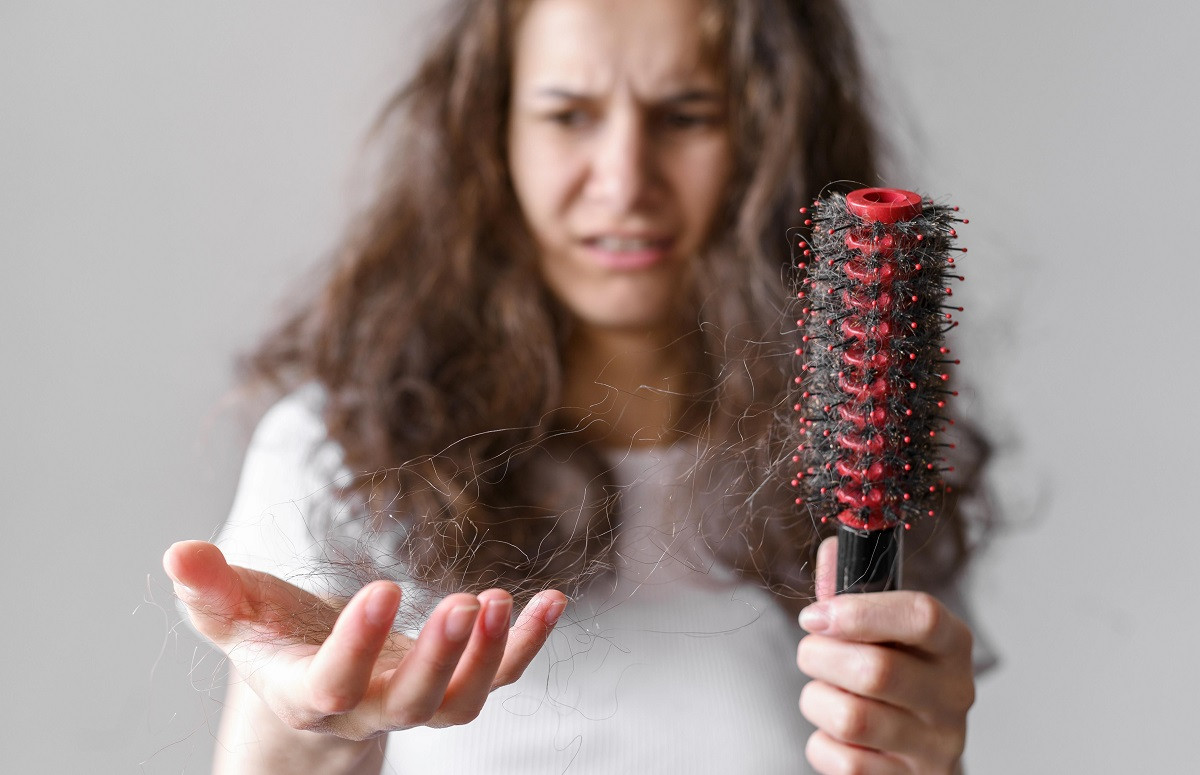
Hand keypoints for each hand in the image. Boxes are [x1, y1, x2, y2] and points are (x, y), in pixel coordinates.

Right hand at [163, 540, 565, 740]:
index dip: (358, 646)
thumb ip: (210, 592)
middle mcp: (368, 709)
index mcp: (309, 693)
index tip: (384, 588)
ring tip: (502, 600)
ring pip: (460, 702)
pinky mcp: (454, 684)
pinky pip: (501, 676)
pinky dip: (528, 644)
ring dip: (488, 656)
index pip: (333, 683)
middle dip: (440, 659)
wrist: (315, 682)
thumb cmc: (273, 642)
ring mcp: (417, 702)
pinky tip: (552, 601)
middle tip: (465, 604)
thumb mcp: (236, 616)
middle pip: (411, 704)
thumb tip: (177, 553)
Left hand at [796, 537, 974, 773]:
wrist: (918, 755)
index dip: (861, 612)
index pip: (922, 617)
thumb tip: (832, 547)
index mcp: (952, 645)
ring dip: (817, 701)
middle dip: (820, 657)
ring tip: (823, 694)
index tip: (816, 614)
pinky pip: (844, 762)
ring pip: (852, 719)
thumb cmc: (895, 679)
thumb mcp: (883, 631)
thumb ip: (853, 591)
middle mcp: (954, 695)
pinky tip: (835, 735)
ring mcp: (936, 746)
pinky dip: (822, 744)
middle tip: (811, 653)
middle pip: (876, 671)